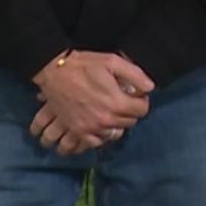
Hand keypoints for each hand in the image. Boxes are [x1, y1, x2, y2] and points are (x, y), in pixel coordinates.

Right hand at [29, 50, 154, 153]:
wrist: (55, 71)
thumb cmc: (85, 65)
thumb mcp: (113, 62)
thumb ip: (135, 75)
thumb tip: (150, 87)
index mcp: (117, 103)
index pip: (142, 110)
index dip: (141, 100)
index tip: (136, 95)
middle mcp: (105, 120)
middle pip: (129, 123)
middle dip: (129, 112)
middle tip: (123, 101)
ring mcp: (90, 128)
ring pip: (113, 134)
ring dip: (115, 125)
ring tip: (111, 113)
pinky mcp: (77, 131)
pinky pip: (94, 143)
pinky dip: (98, 136)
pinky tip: (99, 126)